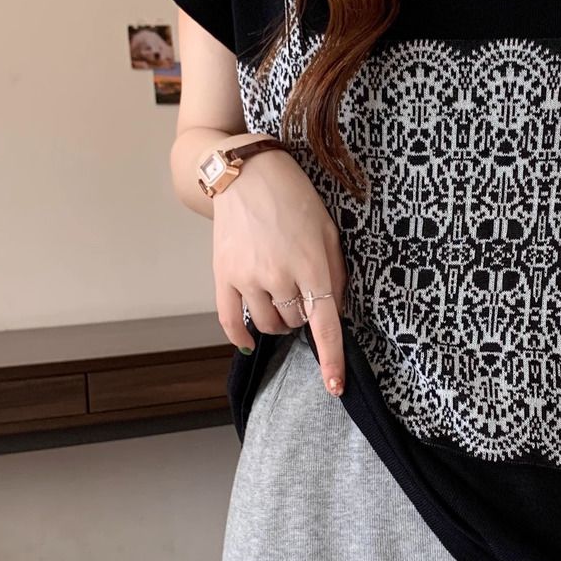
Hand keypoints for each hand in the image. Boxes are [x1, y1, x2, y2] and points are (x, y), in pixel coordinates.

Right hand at [212, 147, 349, 397]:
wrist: (247, 174)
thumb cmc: (295, 200)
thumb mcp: (329, 232)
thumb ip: (336, 275)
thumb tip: (337, 313)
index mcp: (312, 264)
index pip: (325, 324)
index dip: (331, 359)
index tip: (335, 387)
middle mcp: (279, 275)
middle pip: (296, 323)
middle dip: (304, 314)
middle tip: (302, 289)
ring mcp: (247, 277)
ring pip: (269, 324)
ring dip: (279, 320)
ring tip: (280, 295)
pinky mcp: (223, 275)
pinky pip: (231, 320)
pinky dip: (242, 336)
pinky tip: (251, 342)